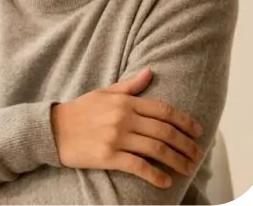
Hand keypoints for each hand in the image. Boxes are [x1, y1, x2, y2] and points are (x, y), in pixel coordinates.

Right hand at [50, 67, 203, 189]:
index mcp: (124, 101)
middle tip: (198, 154)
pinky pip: (138, 166)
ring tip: (188, 169)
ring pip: (156, 149)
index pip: (162, 109)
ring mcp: (116, 137)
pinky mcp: (108, 156)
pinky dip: (155, 175)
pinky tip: (166, 182)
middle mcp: (123, 118)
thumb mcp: (104, 93)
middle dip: (186, 144)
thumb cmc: (81, 110)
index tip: (198, 131)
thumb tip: (150, 71)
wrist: (54, 129)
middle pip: (164, 131)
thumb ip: (130, 86)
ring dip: (177, 161)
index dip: (184, 121)